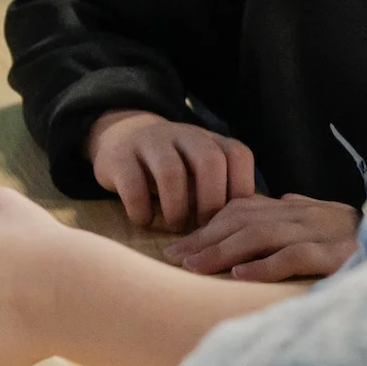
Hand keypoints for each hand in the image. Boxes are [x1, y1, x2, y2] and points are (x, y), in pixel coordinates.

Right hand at [87, 110, 256, 231]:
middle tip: (203, 227)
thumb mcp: (200, 171)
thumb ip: (223, 191)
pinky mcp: (120, 157)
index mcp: (210, 140)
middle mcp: (184, 135)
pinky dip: (141, 209)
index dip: (239, 189)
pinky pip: (133, 183)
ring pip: (171, 171)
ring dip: (177, 208)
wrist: (122, 138)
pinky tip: (144, 221)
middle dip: (211, 201)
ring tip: (175, 227)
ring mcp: (151, 142)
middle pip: (210, 161)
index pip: (238, 155)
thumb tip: (246, 230)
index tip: (231, 219)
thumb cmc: (173, 167)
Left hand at [164, 194, 359, 280]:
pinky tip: (239, 275)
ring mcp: (327, 233)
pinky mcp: (341, 256)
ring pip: (264, 234)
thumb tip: (278, 204)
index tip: (180, 247)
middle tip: (175, 258)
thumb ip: (301, 219)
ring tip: (195, 266)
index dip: (210, 225)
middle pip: (247, 220)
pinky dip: (265, 264)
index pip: (246, 209)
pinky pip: (297, 256)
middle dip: (207, 238)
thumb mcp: (328, 230)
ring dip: (224, 251)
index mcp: (304, 210)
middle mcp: (311, 215)